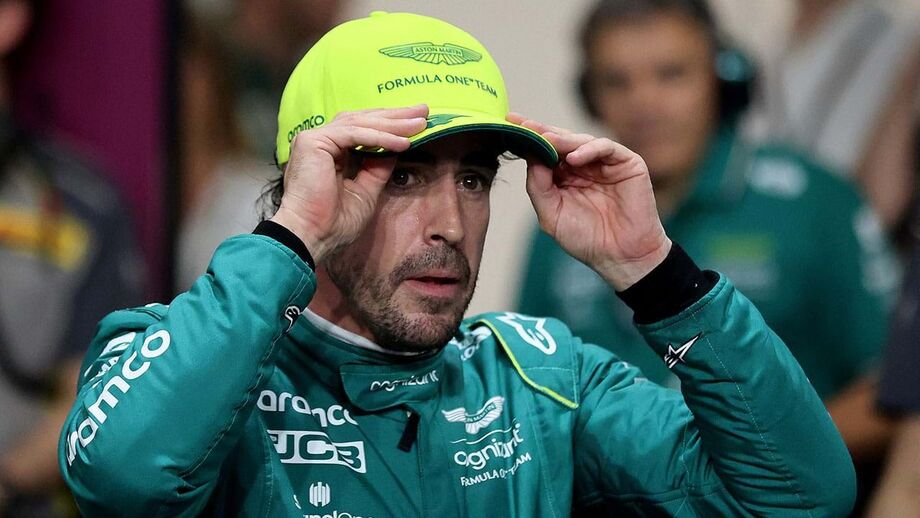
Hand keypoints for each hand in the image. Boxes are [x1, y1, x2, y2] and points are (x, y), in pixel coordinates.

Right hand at [270, 105, 428, 262]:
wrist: (312, 237)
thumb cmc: (334, 223)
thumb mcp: (366, 191)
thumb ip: (378, 168)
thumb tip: (397, 148)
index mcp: (330, 152)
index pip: (363, 129)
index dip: (390, 125)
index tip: (418, 122)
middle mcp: (320, 141)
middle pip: (362, 120)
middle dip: (395, 116)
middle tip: (424, 110)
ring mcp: (313, 138)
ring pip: (360, 123)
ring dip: (392, 124)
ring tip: (419, 124)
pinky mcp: (312, 141)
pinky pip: (354, 134)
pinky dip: (379, 138)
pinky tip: (402, 142)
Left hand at [509, 113, 670, 290]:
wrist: (620, 257)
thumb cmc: (586, 239)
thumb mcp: (551, 214)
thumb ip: (538, 187)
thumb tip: (530, 157)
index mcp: (565, 176)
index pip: (545, 151)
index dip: (529, 139)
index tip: (509, 125)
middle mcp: (584, 165)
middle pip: (560, 140)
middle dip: (541, 131)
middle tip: (524, 124)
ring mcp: (605, 163)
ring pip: (581, 140)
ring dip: (562, 140)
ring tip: (547, 141)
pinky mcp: (627, 163)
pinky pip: (606, 147)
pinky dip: (589, 149)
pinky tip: (574, 158)